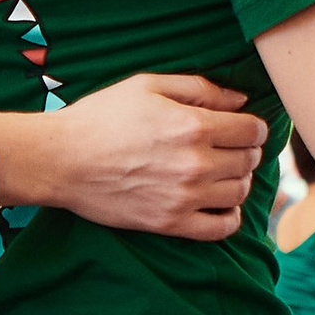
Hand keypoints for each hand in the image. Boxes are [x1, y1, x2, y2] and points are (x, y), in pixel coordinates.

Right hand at [0, 74, 260, 238]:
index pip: (253, 131)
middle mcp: (196, 164)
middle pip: (249, 161)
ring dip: (237, 181)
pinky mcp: (170, 223)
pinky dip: (229, 217)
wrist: (61, 160)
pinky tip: (219, 204)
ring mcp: (184, 197)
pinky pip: (221, 228)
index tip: (241, 127)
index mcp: (194, 126)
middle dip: (245, 151)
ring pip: (240, 193)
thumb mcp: (147, 85)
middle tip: (228, 148)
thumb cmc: (101, 117)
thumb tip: (241, 99)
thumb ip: (199, 88)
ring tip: (220, 173)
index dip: (252, 126)